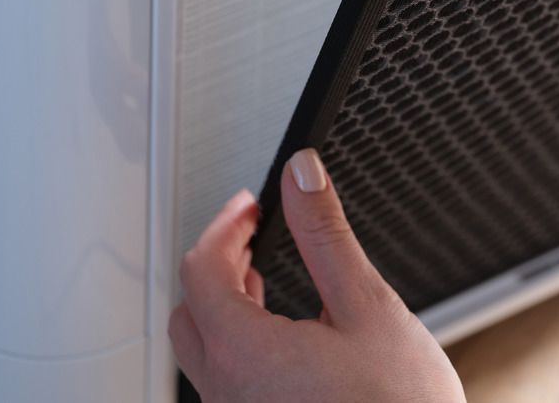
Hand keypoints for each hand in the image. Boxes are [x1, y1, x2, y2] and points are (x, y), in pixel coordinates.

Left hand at [169, 148, 465, 402]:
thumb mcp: (369, 307)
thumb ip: (326, 236)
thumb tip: (302, 176)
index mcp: (246, 355)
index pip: (201, 270)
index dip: (225, 226)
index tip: (251, 206)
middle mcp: (229, 393)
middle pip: (189, 312)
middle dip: (216, 263)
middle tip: (250, 233)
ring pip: (203, 350)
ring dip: (223, 304)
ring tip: (260, 275)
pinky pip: (226, 380)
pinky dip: (237, 341)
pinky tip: (278, 333)